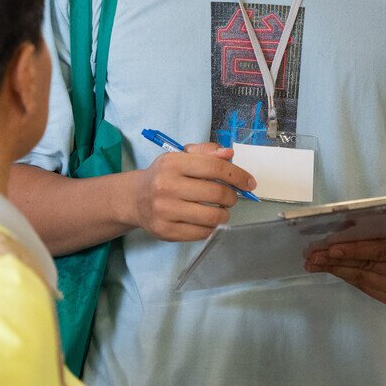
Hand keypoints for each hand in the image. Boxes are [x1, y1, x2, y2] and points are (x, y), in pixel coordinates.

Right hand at [132, 142, 257, 242]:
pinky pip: (202, 233)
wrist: (135, 198)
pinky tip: (208, 221)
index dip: (237, 175)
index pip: (214, 167)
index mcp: (173, 163)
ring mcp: (165, 211)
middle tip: (231, 197)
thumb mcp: (181, 157)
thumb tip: (229, 154)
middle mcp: (166, 186)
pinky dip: (212, 228)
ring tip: (221, 210)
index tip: (249, 183)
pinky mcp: (166, 231)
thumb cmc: (165, 176)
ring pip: (212, 217)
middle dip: (232, 196)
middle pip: (217, 193)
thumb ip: (206, 152)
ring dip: (224, 214)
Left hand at [304, 226, 385, 307]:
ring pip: (361, 278)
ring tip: (314, 262)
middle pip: (366, 267)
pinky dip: (347, 275)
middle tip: (311, 254)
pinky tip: (332, 268)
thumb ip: (381, 224)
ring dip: (335, 269)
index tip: (329, 248)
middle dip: (335, 260)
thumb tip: (341, 226)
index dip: (354, 250)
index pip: (380, 250)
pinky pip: (365, 286)